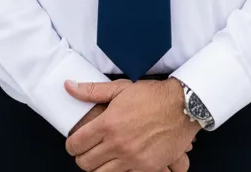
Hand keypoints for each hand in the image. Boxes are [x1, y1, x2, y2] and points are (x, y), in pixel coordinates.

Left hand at [64, 79, 197, 171]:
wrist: (182, 107)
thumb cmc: (151, 96)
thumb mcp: (121, 87)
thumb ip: (92, 90)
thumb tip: (69, 86)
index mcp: (108, 123)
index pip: (77, 143)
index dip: (71, 145)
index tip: (74, 144)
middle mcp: (117, 144)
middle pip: (85, 163)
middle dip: (82, 157)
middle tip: (87, 151)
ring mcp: (132, 159)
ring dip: (97, 168)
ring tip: (101, 159)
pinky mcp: (147, 169)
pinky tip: (119, 163)